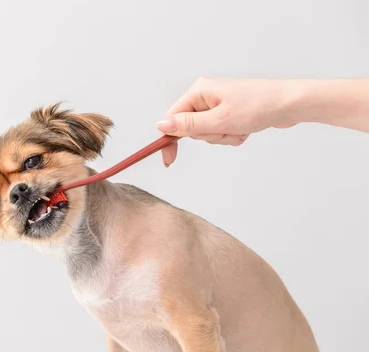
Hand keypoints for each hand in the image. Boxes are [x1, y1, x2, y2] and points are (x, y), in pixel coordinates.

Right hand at [157, 77, 297, 165]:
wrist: (290, 104)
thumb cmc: (259, 105)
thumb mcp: (219, 120)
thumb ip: (188, 125)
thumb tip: (161, 126)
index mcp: (199, 91)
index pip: (173, 118)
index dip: (170, 139)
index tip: (169, 159)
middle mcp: (206, 96)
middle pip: (191, 128)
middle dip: (208, 135)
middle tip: (225, 129)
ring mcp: (218, 104)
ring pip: (207, 133)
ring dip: (222, 137)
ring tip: (239, 128)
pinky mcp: (229, 113)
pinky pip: (221, 132)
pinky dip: (231, 136)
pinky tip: (245, 129)